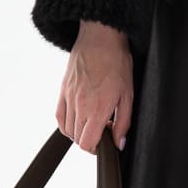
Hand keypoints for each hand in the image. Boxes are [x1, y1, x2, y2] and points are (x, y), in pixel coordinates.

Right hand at [55, 20, 132, 154]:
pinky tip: (77, 120)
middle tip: (103, 130)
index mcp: (98, 108)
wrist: (100, 38)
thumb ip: (123, 122)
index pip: (87, 143)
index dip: (97, 149)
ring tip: (92, 123)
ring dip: (79, 133)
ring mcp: (69, 98)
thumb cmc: (117, 62)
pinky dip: (66, 124)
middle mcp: (80, 105)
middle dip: (91, 141)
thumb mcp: (128, 94)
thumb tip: (119, 143)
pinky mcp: (62, 90)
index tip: (106, 142)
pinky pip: (59, 117)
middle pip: (78, 139)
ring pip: (67, 130)